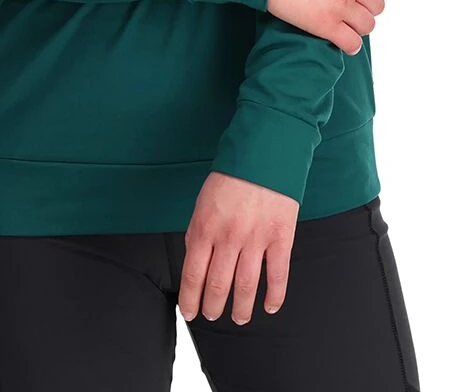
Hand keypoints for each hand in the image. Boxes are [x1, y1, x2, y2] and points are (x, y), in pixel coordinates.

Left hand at [178, 171, 298, 324]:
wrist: (264, 151)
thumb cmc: (232, 175)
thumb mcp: (203, 201)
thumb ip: (198, 231)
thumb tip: (195, 260)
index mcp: (205, 226)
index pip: (193, 274)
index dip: (190, 299)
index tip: (190, 312)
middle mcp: (229, 237)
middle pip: (218, 286)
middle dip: (212, 307)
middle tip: (212, 315)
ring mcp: (256, 239)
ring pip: (246, 287)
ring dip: (241, 309)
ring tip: (238, 318)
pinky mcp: (280, 237)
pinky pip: (277, 276)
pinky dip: (274, 297)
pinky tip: (269, 307)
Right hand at [268, 0, 388, 53]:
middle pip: (377, 5)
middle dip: (365, 4)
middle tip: (348, 2)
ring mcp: (341, 6)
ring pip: (367, 25)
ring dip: (358, 24)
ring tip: (344, 20)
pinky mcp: (324, 25)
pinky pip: (351, 44)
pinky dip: (350, 44)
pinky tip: (341, 37)